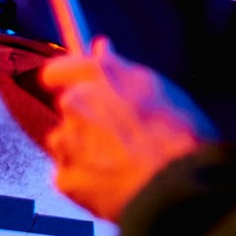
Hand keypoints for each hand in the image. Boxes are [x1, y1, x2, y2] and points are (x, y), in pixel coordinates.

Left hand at [38, 37, 216, 220]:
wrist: (176, 187)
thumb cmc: (178, 133)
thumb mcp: (156, 88)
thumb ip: (118, 69)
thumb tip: (100, 48)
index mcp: (97, 75)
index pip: (57, 70)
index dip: (65, 80)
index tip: (74, 87)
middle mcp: (75, 103)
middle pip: (69, 109)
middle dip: (87, 118)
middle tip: (120, 135)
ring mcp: (66, 142)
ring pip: (68, 142)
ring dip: (86, 149)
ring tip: (122, 162)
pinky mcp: (64, 178)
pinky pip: (71, 175)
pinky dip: (87, 179)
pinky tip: (114, 182)